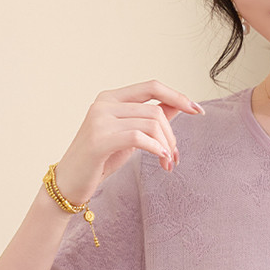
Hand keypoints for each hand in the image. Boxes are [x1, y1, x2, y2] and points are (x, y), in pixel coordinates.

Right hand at [54, 80, 204, 204]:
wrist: (70, 182)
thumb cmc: (100, 159)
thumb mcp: (130, 135)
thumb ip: (150, 119)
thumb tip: (179, 106)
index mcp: (111, 97)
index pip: (152, 86)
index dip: (178, 96)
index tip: (198, 111)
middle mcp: (104, 103)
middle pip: (156, 110)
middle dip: (172, 135)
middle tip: (174, 157)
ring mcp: (99, 119)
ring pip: (151, 123)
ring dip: (166, 147)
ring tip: (167, 164)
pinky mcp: (99, 139)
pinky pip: (139, 137)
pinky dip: (156, 149)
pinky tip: (162, 161)